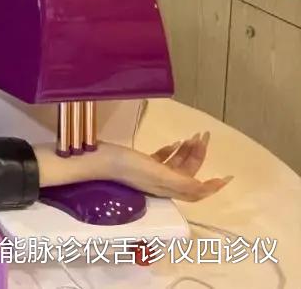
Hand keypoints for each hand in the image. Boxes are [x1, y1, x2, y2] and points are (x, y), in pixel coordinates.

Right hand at [35, 132, 231, 201]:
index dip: (213, 186)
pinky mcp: (139, 164)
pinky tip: (173, 142)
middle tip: (204, 136)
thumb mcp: (157, 173)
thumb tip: (206, 189)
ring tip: (193, 135)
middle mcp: (161, 184)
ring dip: (187, 151)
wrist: (97, 159)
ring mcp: (150, 174)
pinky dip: (171, 151)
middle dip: (199, 157)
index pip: (197, 191)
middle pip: (188, 173)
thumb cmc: (127, 166)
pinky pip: (162, 159)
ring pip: (177, 165)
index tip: (228, 176)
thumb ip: (182, 182)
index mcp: (168, 187)